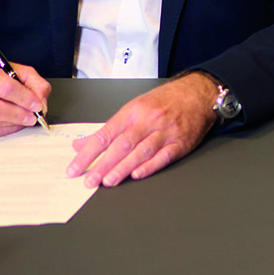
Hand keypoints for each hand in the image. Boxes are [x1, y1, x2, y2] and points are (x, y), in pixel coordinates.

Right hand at [0, 58, 51, 136]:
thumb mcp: (13, 69)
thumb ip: (33, 82)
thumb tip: (41, 102)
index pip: (5, 88)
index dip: (25, 99)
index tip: (38, 105)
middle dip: (19, 114)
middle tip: (33, 117)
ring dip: (14, 123)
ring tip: (25, 118)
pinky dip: (5, 130)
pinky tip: (12, 124)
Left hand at [68, 72, 217, 186]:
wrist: (199, 93)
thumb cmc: (165, 101)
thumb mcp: (134, 108)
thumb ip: (109, 129)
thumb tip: (81, 144)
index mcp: (133, 111)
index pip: (105, 134)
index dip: (88, 152)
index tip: (75, 168)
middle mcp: (148, 121)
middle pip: (122, 145)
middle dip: (103, 164)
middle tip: (89, 180)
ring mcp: (166, 132)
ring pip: (141, 151)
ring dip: (124, 168)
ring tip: (108, 181)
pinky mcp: (181, 143)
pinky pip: (164, 156)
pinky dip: (150, 166)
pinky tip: (138, 175)